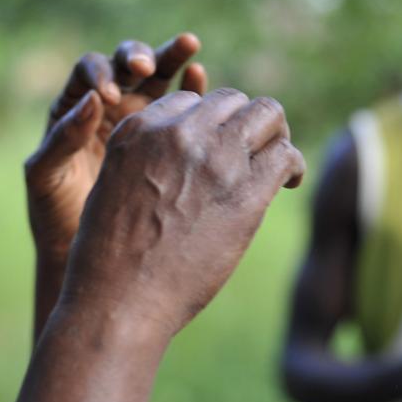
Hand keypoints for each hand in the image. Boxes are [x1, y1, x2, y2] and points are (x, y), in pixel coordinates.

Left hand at [25, 34, 206, 258]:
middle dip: (138, 57)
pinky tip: (199, 76)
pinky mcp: (163, 134)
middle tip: (146, 67)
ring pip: (156, 76)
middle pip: (125, 64)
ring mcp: (138, 115)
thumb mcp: (47, 177)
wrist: (84, 246)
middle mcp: (106, 103)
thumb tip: (92, 100)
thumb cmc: (55, 212)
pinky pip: (178, 102)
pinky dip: (189, 85)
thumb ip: (62, 139)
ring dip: (171, 58)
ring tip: (189, 46)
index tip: (110, 95)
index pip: (88, 72)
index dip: (100, 75)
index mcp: (73, 107)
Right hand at [58, 88, 304, 341]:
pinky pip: (285, 155)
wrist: (119, 300)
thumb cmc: (109, 258)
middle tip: (252, 152)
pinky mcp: (246, 193)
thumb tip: (180, 163)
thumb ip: (145, 161)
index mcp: (140, 130)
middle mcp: (178, 134)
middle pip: (230, 101)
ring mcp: (214, 160)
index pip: (190, 101)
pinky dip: (293, 164)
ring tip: (277, 160)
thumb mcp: (111, 188)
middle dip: (243, 123)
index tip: (214, 148)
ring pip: (267, 114)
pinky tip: (289, 183)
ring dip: (275, 133)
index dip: (207, 124)